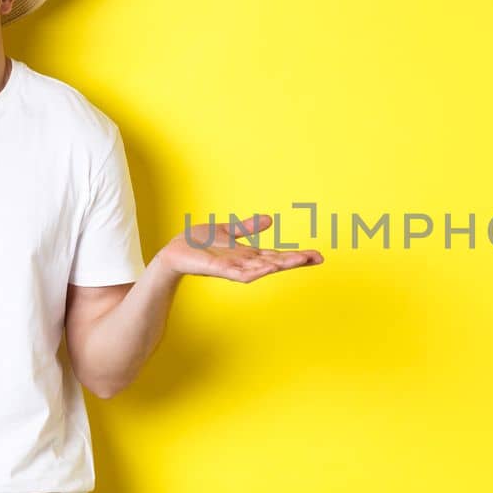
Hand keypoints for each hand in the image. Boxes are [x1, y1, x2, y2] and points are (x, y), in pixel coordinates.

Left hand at [157, 214, 323, 282]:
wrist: (176, 250)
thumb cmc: (199, 243)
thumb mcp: (228, 230)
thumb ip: (248, 227)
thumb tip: (270, 220)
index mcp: (249, 254)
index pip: (278, 255)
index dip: (297, 255)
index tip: (317, 255)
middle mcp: (245, 262)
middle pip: (275, 262)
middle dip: (296, 260)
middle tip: (317, 258)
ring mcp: (234, 267)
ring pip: (262, 268)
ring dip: (280, 264)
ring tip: (298, 260)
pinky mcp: (220, 270)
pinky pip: (241, 273)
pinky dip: (255, 270)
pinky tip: (268, 267)